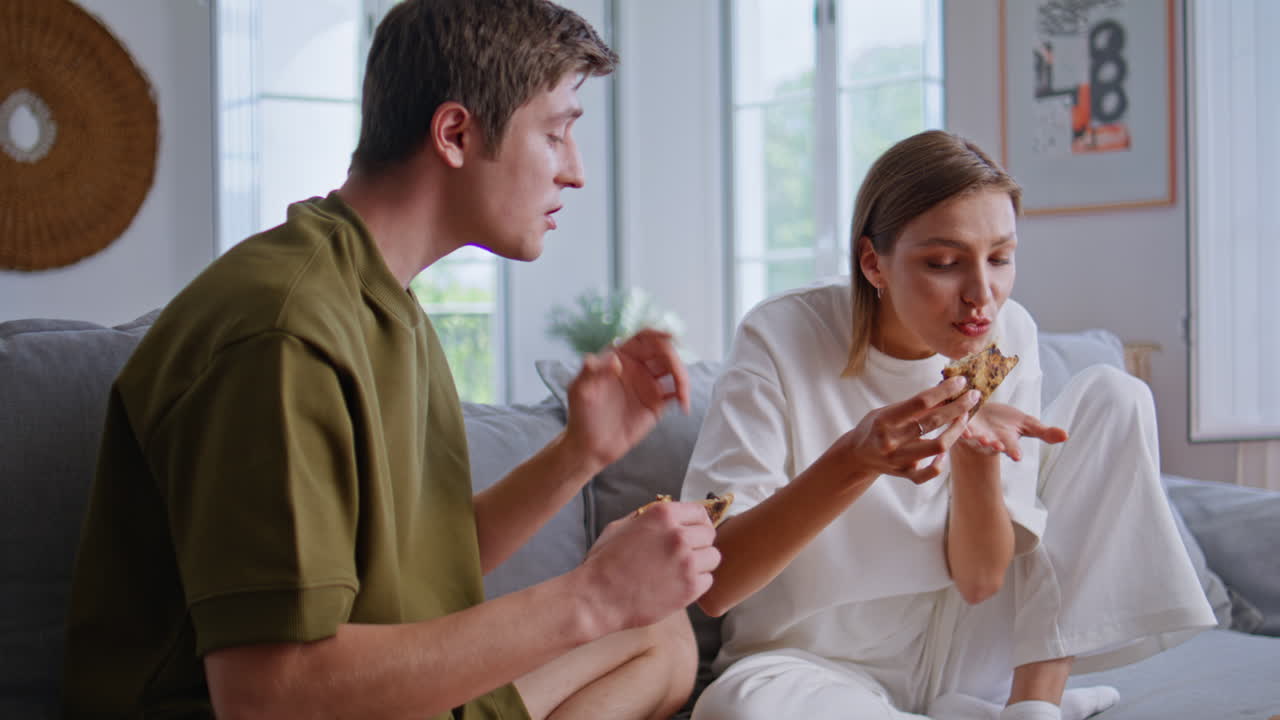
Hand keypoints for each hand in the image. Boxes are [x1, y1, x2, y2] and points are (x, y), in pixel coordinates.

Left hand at [563, 329, 689, 471]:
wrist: (590, 446)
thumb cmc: (581, 414)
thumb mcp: (580, 389)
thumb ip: (591, 371)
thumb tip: (615, 359)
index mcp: (620, 356)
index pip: (643, 338)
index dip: (658, 334)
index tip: (670, 337)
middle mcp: (637, 366)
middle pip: (664, 352)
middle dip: (674, 360)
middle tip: (678, 378)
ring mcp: (648, 384)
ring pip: (673, 370)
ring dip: (683, 378)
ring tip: (682, 396)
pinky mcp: (657, 403)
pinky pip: (676, 393)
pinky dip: (683, 395)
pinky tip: (683, 405)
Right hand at [579, 501, 719, 630]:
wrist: (597, 598)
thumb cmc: (605, 563)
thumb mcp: (621, 527)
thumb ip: (648, 517)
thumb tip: (670, 514)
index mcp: (662, 515)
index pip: (700, 512)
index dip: (697, 523)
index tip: (694, 532)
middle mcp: (678, 535)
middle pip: (709, 534)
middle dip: (699, 543)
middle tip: (684, 554)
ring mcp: (687, 562)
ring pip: (713, 557)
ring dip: (701, 564)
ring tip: (681, 571)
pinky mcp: (690, 588)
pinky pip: (708, 580)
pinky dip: (697, 584)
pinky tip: (678, 585)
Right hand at [822, 376, 978, 485]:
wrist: (857, 456)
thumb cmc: (874, 427)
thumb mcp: (887, 411)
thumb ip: (913, 406)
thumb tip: (945, 391)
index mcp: (884, 420)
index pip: (921, 402)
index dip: (944, 390)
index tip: (961, 382)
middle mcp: (891, 440)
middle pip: (933, 422)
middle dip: (958, 406)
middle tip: (973, 396)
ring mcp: (898, 459)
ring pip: (938, 446)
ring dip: (956, 430)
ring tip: (964, 418)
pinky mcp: (904, 474)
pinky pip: (930, 472)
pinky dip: (941, 462)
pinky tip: (945, 450)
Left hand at [957, 402, 1068, 461]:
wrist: (982, 413)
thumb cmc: (1006, 421)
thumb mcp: (1027, 425)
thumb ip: (1044, 433)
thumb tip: (1066, 436)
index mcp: (1006, 441)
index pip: (1012, 449)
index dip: (1014, 452)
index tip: (1017, 456)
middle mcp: (989, 439)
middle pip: (990, 444)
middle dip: (991, 444)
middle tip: (992, 444)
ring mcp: (973, 432)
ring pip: (971, 436)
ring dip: (971, 435)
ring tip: (971, 434)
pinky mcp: (959, 423)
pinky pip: (956, 423)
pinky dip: (956, 420)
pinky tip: (957, 416)